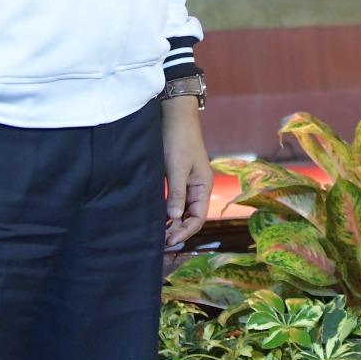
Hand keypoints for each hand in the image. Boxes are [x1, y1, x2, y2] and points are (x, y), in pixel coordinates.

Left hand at [164, 95, 213, 246]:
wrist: (175, 116)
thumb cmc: (178, 140)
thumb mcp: (176, 168)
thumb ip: (176, 193)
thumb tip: (175, 217)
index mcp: (203, 186)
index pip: (198, 218)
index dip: (184, 232)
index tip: (168, 241)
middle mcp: (198, 187)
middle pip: (191, 217)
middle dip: (178, 231)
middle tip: (160, 243)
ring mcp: (189, 183)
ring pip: (183, 210)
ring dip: (173, 223)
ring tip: (157, 235)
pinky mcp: (178, 178)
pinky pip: (176, 201)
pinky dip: (168, 211)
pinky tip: (157, 218)